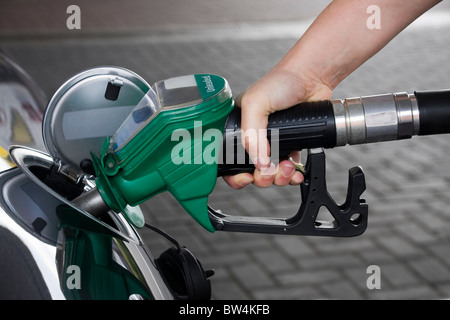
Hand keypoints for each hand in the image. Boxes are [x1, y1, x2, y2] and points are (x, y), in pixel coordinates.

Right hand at [223, 68, 331, 188]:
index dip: (235, 174)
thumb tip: (260, 163)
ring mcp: (274, 144)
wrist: (312, 78)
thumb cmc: (281, 82)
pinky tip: (297, 171)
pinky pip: (289, 169)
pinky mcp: (292, 145)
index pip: (229, 160)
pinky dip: (293, 175)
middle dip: (262, 177)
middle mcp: (254, 138)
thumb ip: (251, 135)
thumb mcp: (255, 103)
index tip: (247, 177)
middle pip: (252, 171)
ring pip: (271, 173)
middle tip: (270, 172)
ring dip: (279, 177)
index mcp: (238, 128)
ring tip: (288, 167)